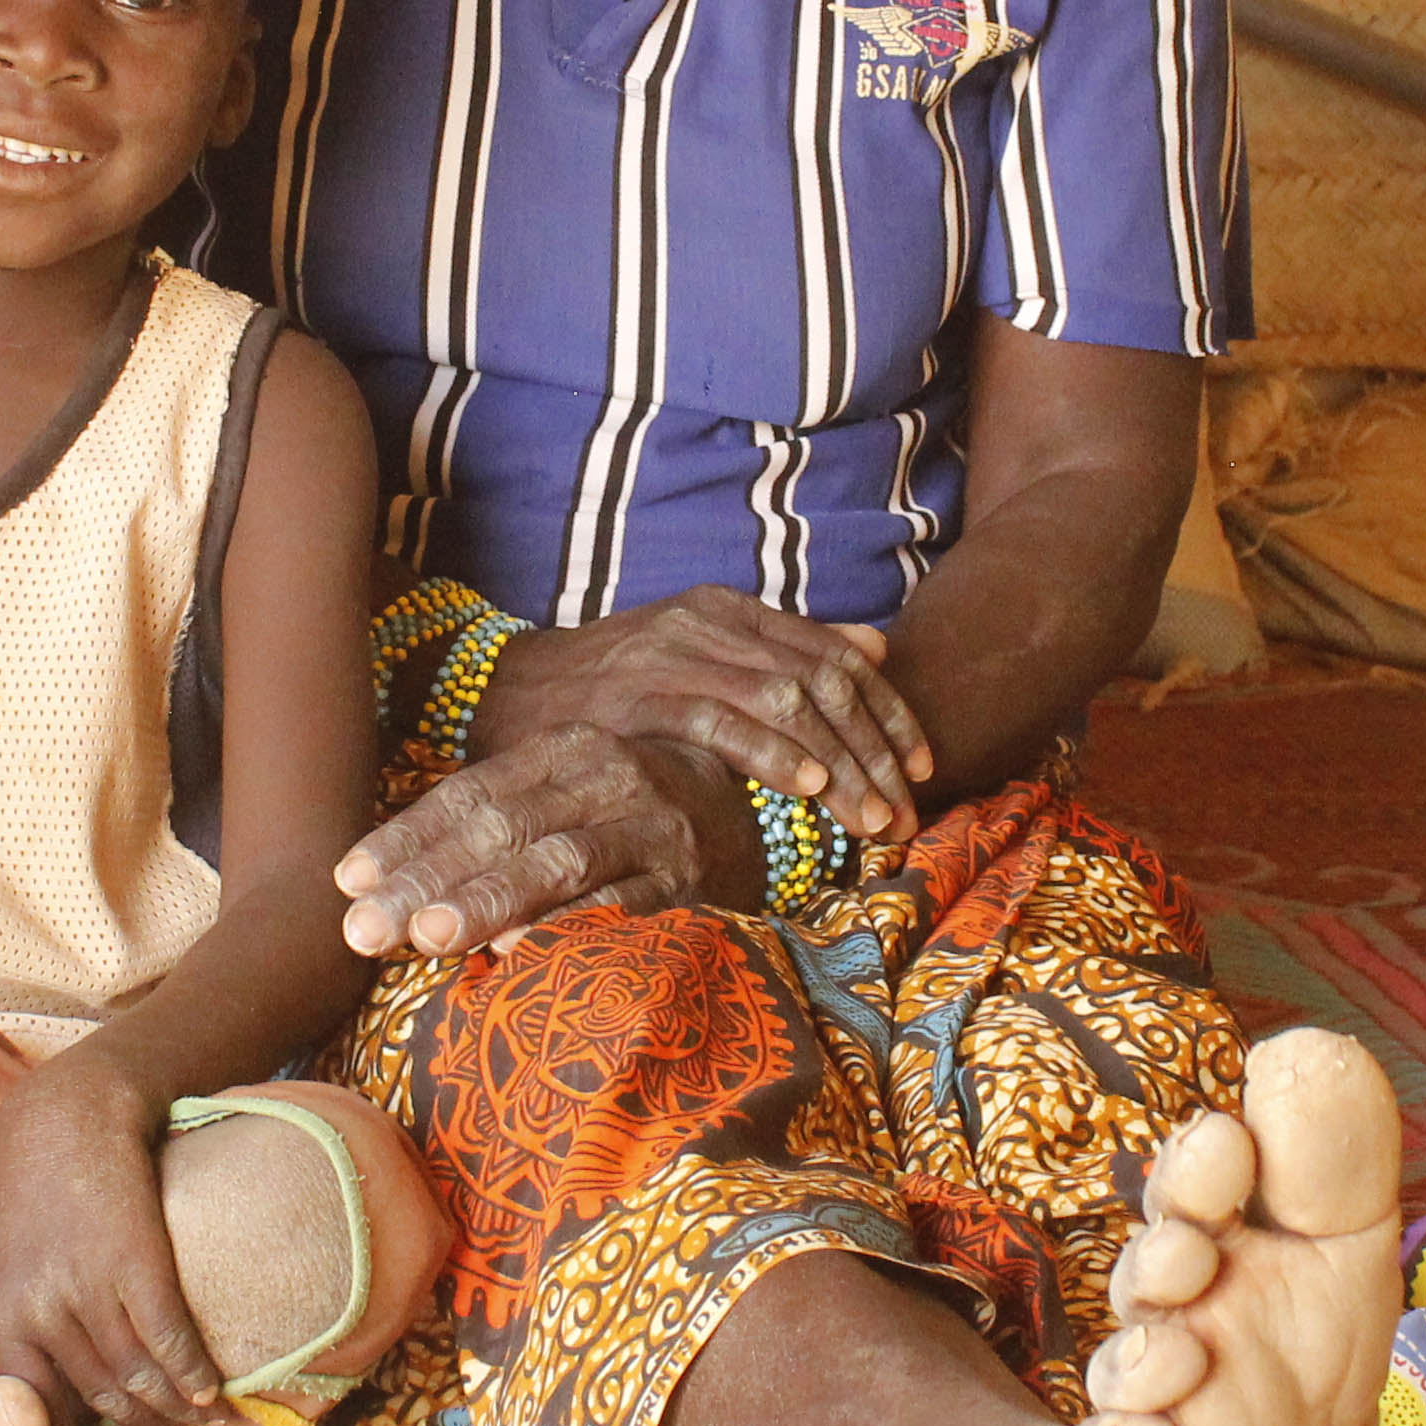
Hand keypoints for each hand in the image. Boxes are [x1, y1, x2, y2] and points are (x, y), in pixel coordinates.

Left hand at [0, 1062, 223, 1425]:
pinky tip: (210, 1388)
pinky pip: (170, 1336)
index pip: (31, 1412)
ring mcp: (89, 1284)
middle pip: (94, 1400)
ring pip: (134, 1374)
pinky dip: (193, 1370)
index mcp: (2, 1315)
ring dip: (169, 1407)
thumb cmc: (24, 1195)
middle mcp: (41, 1307)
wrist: (70, 1115)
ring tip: (194, 1419)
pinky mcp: (137, 1259)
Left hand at [336, 726, 741, 956]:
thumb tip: (379, 882)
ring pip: (560, 863)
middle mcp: (609, 779)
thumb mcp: (560, 796)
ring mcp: (652, 831)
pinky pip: (625, 909)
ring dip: (491, 900)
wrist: (746, 822)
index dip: (406, 836)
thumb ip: (487, 825)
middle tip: (367, 927)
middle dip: (429, 879)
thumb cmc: (624, 816)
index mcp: (564, 750)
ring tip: (431, 936)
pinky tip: (523, 954)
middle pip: (504, 828)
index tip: (347, 881)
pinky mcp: (690, 886)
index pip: (470, 793)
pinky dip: (573, 930)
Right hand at [474, 590, 930, 840]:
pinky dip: (773, 752)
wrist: (503, 690)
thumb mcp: (701, 657)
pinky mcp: (641, 693)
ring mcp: (675, 653)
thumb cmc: (611, 688)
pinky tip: (807, 789)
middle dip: (875, 749)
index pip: (836, 654)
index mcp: (730, 610)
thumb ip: (783, 652)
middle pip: (824, 680)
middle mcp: (709, 621)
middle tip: (907, 810)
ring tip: (870, 815)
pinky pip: (723, 719)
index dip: (889, 711)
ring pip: (788, 700)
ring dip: (839, 763)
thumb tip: (875, 646)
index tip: (922, 766)